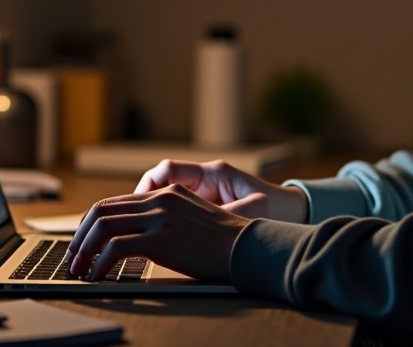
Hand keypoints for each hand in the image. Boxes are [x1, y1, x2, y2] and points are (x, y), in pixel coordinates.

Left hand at [66, 184, 248, 281]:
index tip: (81, 243)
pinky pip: (117, 248)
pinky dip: (100, 263)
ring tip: (79, 270)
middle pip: (102, 211)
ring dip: (84, 250)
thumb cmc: (223, 242)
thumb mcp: (191, 219)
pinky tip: (98, 276)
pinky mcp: (162, 238)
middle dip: (79, 237)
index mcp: (166, 192)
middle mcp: (160, 199)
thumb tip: (135, 239)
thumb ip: (165, 219)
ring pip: (103, 226)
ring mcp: (160, 216)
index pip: (114, 202)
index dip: (90, 224)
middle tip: (72, 259)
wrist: (248, 246)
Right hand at [135, 159, 307, 222]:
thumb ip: (233, 212)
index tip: (138, 204)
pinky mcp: (203, 209)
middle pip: (158, 183)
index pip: (169, 169)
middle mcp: (204, 181)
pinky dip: (159, 223)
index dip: (148, 184)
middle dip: (137, 202)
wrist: (291, 213)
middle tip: (121, 223)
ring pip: (161, 198)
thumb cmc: (276, 208)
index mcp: (213, 174)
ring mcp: (202, 194)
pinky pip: (172, 212)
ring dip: (146, 214)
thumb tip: (216, 219)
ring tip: (131, 234)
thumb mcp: (255, 209)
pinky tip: (153, 242)